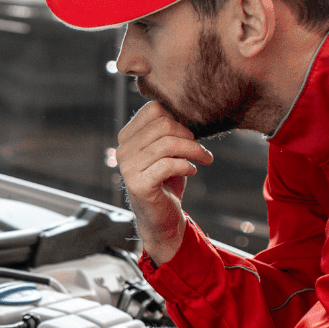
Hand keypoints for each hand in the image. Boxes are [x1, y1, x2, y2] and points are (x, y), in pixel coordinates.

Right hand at [117, 101, 212, 264]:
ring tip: (205, 158)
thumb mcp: (166, 151)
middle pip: (163, 125)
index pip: (153, 109)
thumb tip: (191, 110)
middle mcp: (123, 149)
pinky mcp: (139, 184)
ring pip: (168, 144)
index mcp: (127, 136)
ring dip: (194, 150)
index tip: (190, 134)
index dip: (177, 118)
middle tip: (200, 149)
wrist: (161, 217)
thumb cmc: (166, 180)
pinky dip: (186, 165)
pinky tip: (193, 170)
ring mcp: (128, 167)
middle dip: (189, 135)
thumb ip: (170, 131)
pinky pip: (168, 164)